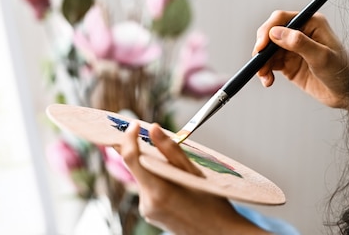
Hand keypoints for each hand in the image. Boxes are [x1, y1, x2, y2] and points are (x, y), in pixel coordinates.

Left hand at [118, 122, 271, 234]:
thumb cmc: (213, 205)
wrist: (220, 234)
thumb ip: (171, 150)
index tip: (135, 125)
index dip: (129, 137)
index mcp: (158, 191)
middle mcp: (147, 203)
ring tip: (176, 166)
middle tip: (156, 137)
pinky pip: (148, 189)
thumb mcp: (194, 173)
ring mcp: (147, 210)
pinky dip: (157, 179)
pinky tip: (176, 182)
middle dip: (144, 151)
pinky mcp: (150, 214)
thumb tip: (153, 128)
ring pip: (143, 178)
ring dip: (153, 166)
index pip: (131, 158)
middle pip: (137, 168)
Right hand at [253, 10, 348, 108]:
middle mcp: (300, 33)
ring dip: (261, 62)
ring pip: (267, 50)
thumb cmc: (342, 73)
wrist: (347, 94)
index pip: (281, 19)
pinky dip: (265, 71)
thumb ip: (299, 43)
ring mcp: (293, 48)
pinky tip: (268, 80)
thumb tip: (276, 33)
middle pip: (270, 33)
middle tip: (258, 61)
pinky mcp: (288, 63)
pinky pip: (269, 63)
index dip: (268, 30)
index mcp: (311, 23)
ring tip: (264, 76)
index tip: (261, 46)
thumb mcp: (322, 57)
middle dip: (262, 47)